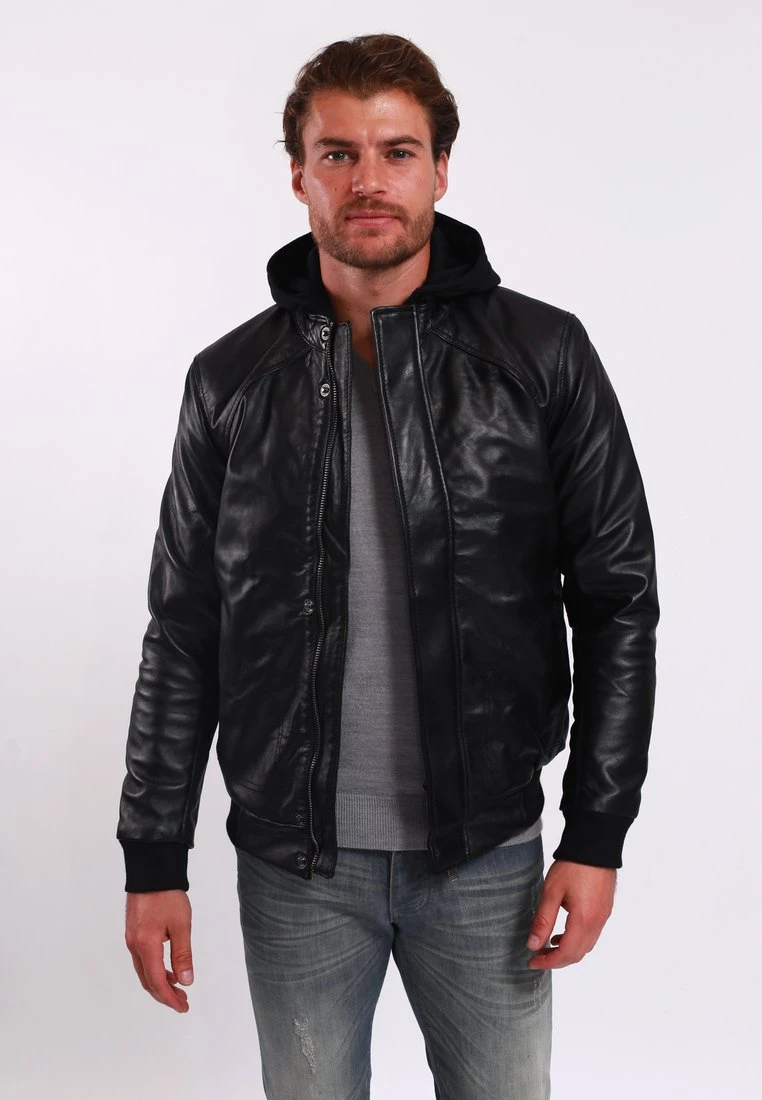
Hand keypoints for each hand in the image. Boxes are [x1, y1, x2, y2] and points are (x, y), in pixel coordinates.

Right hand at [125, 889, 193, 1011]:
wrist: (151, 870)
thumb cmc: (167, 894)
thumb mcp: (181, 925)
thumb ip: (182, 954)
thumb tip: (186, 980)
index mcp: (146, 945)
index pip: (157, 981)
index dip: (170, 998)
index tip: (183, 1007)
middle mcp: (134, 945)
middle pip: (147, 980)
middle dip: (164, 994)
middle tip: (182, 1002)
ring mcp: (131, 939)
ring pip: (144, 970)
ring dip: (160, 982)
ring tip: (178, 988)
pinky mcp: (133, 932)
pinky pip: (142, 959)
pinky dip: (154, 969)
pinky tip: (167, 968)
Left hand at [526, 859, 616, 968]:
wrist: (596, 846)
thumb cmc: (573, 866)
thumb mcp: (552, 891)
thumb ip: (543, 920)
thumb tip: (534, 945)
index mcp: (584, 920)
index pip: (566, 954)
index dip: (548, 962)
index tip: (532, 963)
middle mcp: (597, 923)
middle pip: (577, 954)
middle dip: (557, 960)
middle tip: (537, 957)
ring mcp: (603, 917)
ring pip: (586, 946)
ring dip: (567, 952)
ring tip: (547, 946)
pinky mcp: (604, 909)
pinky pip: (591, 935)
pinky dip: (577, 941)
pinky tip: (563, 933)